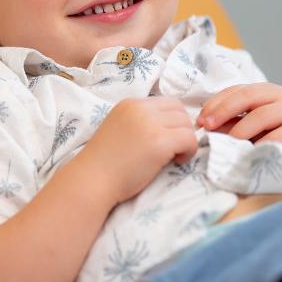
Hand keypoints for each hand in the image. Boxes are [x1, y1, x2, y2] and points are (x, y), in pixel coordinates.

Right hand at [81, 96, 197, 205]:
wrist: (92, 179)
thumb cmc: (104, 162)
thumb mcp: (119, 128)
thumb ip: (139, 122)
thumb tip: (167, 126)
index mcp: (130, 103)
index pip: (166, 102)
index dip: (172, 121)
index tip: (167, 138)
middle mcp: (140, 108)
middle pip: (179, 110)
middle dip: (181, 129)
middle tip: (173, 148)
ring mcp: (150, 124)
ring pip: (186, 124)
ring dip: (185, 140)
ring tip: (173, 157)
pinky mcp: (160, 141)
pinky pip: (189, 139)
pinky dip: (189, 151)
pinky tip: (176, 161)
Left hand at [197, 83, 281, 154]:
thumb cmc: (277, 138)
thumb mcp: (252, 126)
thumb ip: (231, 122)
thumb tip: (205, 125)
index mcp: (266, 91)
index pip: (236, 90)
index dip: (216, 103)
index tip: (200, 119)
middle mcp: (281, 95)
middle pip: (247, 96)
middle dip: (223, 111)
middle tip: (207, 128)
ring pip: (260, 115)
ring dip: (239, 131)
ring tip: (227, 144)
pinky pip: (276, 137)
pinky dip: (259, 146)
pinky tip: (248, 154)